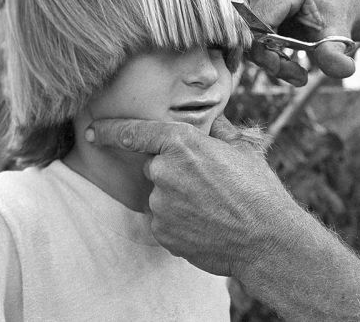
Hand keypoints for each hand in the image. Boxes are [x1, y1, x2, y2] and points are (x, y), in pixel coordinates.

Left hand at [86, 115, 302, 277]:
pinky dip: (180, 223)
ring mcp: (160, 204)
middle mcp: (164, 170)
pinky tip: (206, 226)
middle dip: (175, 173)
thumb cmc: (258, 190)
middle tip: (208, 186)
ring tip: (213, 209)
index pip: (134, 132)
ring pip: (160, 197)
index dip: (110, 130)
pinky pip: (163, 222)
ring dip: (178, 200)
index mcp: (181, 142)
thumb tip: (212, 121)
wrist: (266, 239)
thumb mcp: (242, 149)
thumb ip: (218, 131)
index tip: (93, 132)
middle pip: (155, 167)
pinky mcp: (161, 232)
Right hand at [248, 0, 355, 83]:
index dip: (267, 54)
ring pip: (247, 36)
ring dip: (269, 59)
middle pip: (251, 33)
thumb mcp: (337, 39)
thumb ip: (335, 55)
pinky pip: (248, 34)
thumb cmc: (335, 22)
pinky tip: (284, 60)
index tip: (289, 71)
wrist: (334, 10)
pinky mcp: (249, 2)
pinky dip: (265, 53)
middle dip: (271, 60)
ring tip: (295, 71)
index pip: (259, 26)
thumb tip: (346, 69)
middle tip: (297, 75)